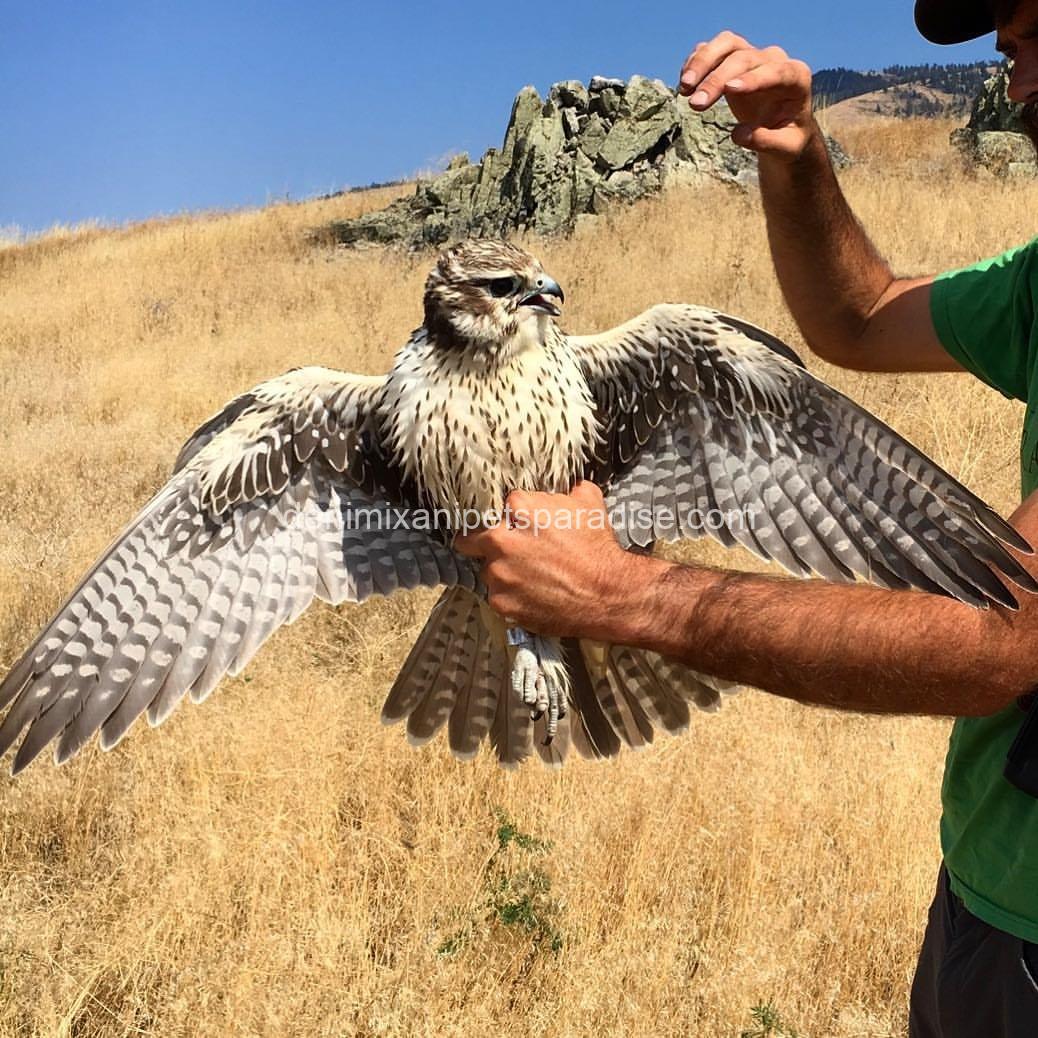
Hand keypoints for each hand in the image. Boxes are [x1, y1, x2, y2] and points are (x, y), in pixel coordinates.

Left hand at [453, 481, 658, 640]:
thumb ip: (569, 492)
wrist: (607, 594)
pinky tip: (532, 595)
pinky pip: (498, 597)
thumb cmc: (598, 549)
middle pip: (471, 539)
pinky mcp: (501, 602)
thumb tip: (568, 489)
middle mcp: (501, 540)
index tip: (513, 525)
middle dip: (481, 543)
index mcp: (518, 509)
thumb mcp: (589, 504)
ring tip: (529, 577)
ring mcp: (499, 574)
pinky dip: (511, 597)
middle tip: (502, 550)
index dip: (508, 518)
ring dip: (502, 573)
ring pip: (488, 571)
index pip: (498, 508)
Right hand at [678, 30, 815, 159]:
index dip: (753, 79)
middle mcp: (774, 61)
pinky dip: (697, 62)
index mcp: (796, 78)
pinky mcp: (733, 59)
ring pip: (727, 44)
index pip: (775, 71)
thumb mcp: (785, 148)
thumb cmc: (788, 139)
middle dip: (717, 79)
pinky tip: (684, 84)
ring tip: (684, 87)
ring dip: (703, 62)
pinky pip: (713, 50)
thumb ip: (766, 141)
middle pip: (744, 58)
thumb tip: (738, 135)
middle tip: (695, 105)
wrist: (783, 128)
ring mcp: (753, 56)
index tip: (730, 89)